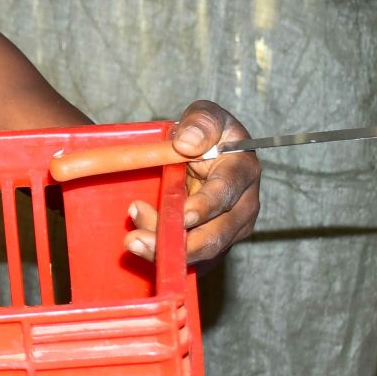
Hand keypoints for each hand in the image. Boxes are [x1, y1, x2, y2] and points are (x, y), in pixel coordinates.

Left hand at [125, 101, 260, 264]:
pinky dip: (164, 256)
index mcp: (243, 171)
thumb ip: (200, 123)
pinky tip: (141, 245)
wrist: (199, 153)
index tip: (184, 215)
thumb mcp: (204, 115)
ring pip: (200, 252)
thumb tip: (188, 144)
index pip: (227, 194)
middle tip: (137, 238)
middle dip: (179, 241)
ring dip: (163, 250)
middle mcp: (243, 206)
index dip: (206, 206)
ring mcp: (229, 230)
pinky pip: (190, 260)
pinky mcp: (212, 245)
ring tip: (133, 240)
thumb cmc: (204, 133)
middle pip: (215, 235)